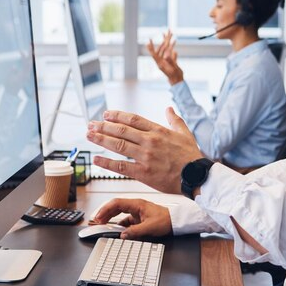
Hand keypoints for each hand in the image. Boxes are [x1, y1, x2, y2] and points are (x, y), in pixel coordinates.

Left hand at [87, 108, 202, 193]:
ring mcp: (145, 157)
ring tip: (89, 135)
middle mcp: (150, 141)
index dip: (117, 116)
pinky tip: (96, 158)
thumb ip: (175, 120)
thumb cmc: (191, 156)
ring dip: (101, 139)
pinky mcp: (144, 172)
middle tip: (91, 124)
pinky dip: (106, 162)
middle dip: (104, 126)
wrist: (196, 176)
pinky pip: (121, 166)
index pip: (133, 119)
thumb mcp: (185, 133)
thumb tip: (169, 109)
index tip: (106, 114)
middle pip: (122, 130)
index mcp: (158, 131)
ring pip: (118, 145)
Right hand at [92, 198, 171, 238]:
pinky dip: (119, 225)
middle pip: (115, 207)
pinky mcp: (139, 219)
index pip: (116, 203)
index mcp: (137, 204)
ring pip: (119, 213)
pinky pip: (125, 220)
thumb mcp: (150, 227)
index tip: (98, 217)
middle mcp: (135, 206)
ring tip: (102, 225)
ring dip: (110, 218)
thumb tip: (122, 235)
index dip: (105, 209)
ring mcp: (137, 212)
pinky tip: (116, 230)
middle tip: (96, 221)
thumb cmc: (166, 220)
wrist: (176, 222)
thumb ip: (135, 231)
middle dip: (105, 213)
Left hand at [147, 30, 183, 84]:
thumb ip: (170, 61)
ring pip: (167, 50)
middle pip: (162, 49)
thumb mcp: (173, 68)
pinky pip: (171, 53)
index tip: (148, 40)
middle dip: (164, 40)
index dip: (151, 47)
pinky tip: (174, 43)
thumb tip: (167, 54)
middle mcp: (162, 61)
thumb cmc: (175, 76)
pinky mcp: (171, 61)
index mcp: (160, 63)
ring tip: (169, 35)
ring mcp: (166, 61)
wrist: (178, 81)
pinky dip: (173, 48)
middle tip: (165, 32)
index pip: (154, 53)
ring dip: (168, 42)